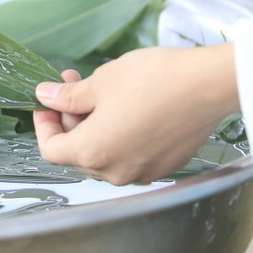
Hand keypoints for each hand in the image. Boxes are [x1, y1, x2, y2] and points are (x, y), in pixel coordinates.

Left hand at [32, 44, 239, 184]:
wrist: (209, 85)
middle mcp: (116, 171)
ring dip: (95, 128)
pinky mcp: (165, 165)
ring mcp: (142, 172)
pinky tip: (128, 109)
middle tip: (74, 87)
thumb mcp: (100, 81)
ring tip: (102, 94)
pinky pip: (130, 156)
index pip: (50, 150)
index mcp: (93, 152)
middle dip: (71, 121)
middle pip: (78, 154)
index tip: (48, 104)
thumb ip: (68, 96)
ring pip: (105, 156)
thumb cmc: (155, 80)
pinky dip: (121, 136)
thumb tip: (46, 97)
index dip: (44, 125)